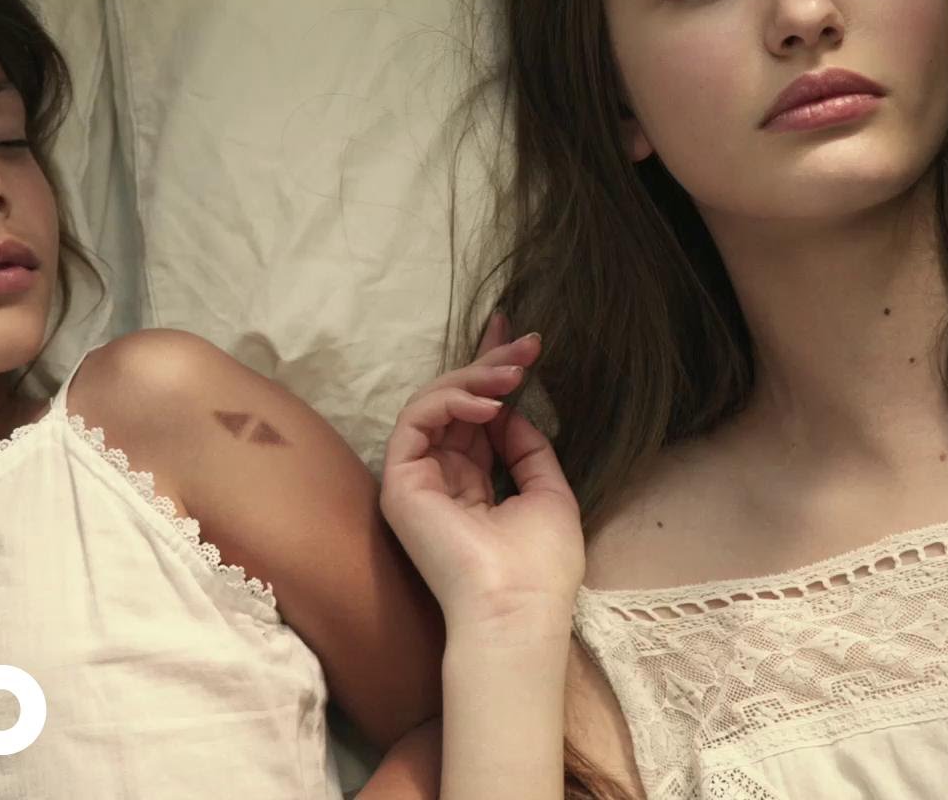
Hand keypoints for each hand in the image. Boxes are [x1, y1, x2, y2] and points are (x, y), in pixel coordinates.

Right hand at [380, 314, 583, 633]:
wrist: (517, 608)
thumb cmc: (541, 566)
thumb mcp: (548, 493)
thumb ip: (528, 450)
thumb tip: (511, 412)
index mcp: (474, 487)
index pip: (477, 420)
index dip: (493, 375)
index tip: (522, 339)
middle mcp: (441, 480)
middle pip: (455, 403)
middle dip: (489, 364)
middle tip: (526, 341)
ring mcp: (417, 481)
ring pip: (433, 403)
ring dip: (475, 378)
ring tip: (513, 375)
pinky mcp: (399, 482)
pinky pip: (416, 420)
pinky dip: (451, 401)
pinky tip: (489, 406)